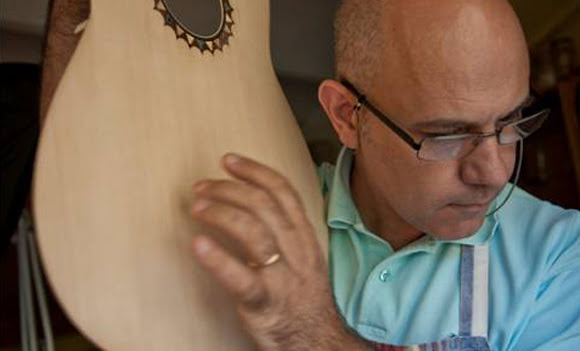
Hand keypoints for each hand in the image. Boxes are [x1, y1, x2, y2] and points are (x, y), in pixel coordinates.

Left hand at [190, 153, 365, 350]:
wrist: (317, 339)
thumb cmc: (302, 294)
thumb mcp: (302, 254)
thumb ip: (283, 228)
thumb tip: (250, 202)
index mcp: (304, 234)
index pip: (282, 190)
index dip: (254, 170)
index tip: (228, 160)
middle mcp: (296, 249)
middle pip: (262, 204)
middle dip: (228, 188)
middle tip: (201, 187)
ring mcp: (281, 275)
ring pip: (252, 231)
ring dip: (220, 212)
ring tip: (197, 207)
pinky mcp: (265, 301)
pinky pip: (241, 277)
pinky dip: (217, 258)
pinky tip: (198, 244)